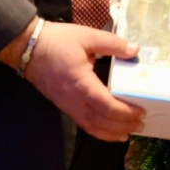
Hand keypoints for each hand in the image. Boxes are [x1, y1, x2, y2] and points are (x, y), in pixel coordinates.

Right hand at [23, 21, 145, 141]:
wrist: (28, 47)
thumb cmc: (58, 41)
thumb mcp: (87, 36)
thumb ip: (112, 44)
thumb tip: (135, 50)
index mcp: (81, 83)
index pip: (107, 106)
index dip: (125, 112)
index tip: (141, 111)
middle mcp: (74, 99)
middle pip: (101, 121)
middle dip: (122, 125)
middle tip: (141, 124)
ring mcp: (67, 104)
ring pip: (91, 126)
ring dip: (110, 133)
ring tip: (128, 133)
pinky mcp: (63, 105)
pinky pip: (82, 123)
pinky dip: (97, 130)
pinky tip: (107, 130)